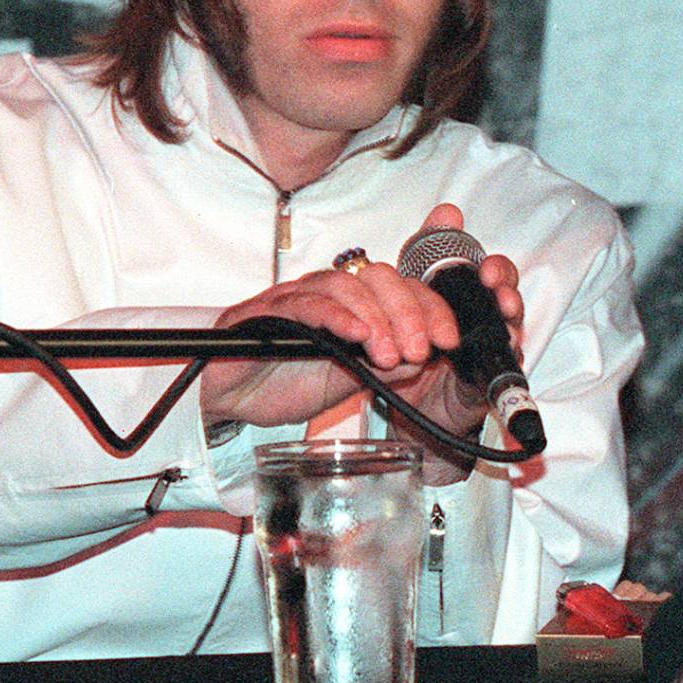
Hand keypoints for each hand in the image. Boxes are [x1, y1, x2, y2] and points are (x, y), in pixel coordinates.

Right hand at [200, 204, 523, 456]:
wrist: (234, 405)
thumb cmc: (291, 384)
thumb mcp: (353, 379)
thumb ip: (387, 365)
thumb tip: (426, 356)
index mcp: (354, 302)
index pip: (401, 287)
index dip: (430, 307)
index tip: (448, 338)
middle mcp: (326, 291)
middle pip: (377, 277)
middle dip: (408, 311)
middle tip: (422, 349)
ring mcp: (294, 296)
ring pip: (344, 285)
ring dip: (375, 317)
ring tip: (391, 352)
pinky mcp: (262, 312)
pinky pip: (303, 304)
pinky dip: (335, 316)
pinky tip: (356, 336)